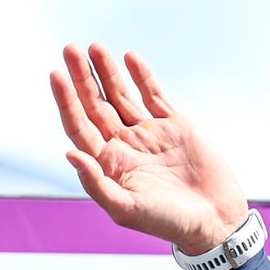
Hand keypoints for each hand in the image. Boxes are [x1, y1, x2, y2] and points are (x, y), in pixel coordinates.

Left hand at [50, 43, 249, 255]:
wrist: (213, 220)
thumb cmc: (166, 222)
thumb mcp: (126, 208)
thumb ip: (96, 183)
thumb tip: (69, 153)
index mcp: (108, 164)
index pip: (79, 125)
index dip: (67, 101)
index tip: (56, 75)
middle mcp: (123, 145)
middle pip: (95, 104)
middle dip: (82, 78)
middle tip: (69, 49)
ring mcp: (148, 133)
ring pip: (121, 95)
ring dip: (107, 72)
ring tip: (94, 47)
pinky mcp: (174, 124)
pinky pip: (153, 95)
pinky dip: (142, 77)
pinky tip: (130, 58)